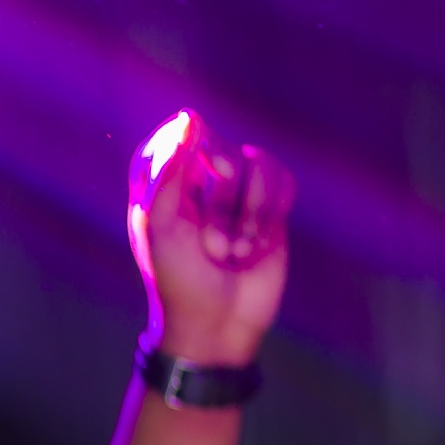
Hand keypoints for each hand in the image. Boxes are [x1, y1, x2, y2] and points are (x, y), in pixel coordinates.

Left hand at [128, 109, 294, 366]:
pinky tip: (256, 248)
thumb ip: (168, 172)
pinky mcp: (270, 211)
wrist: (216, 326)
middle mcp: (200, 185)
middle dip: (224, 196)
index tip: (192, 171)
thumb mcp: (161, 227)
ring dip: (249, 213)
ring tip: (233, 253)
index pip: (175, 138)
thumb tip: (190, 119)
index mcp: (162, 188)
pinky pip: (283, 181)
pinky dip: (271, 215)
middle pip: (220, 148)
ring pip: (258, 163)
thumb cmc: (178, 282)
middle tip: (215, 239)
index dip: (186, 145)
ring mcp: (237, 196)